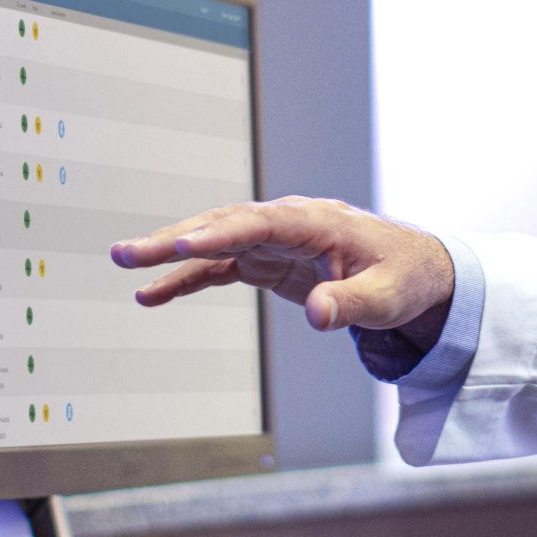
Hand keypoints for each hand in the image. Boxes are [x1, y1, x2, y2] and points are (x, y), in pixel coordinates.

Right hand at [108, 196, 455, 332]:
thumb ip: (351, 305)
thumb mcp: (388, 297)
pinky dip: (186, 279)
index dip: (220, 232)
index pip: (259, 223)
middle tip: (126, 253)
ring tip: (123, 264)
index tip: (184, 243)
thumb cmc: (404, 277)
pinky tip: (151, 295)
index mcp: (317, 221)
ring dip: (168, 253)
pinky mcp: (267, 260)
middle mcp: (286, 223)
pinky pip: (218, 266)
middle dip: (174, 238)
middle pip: (223, 225)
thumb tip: (318, 315)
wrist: (413, 270)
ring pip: (212, 241)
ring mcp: (273, 240)